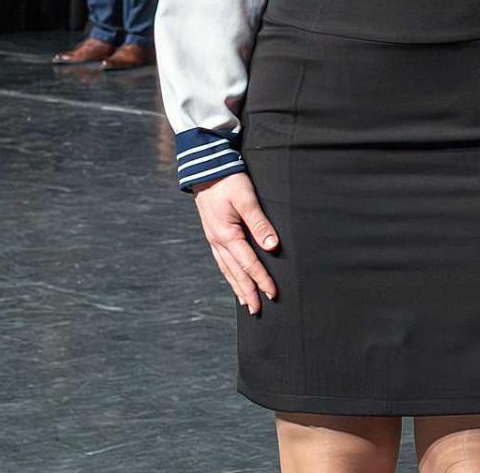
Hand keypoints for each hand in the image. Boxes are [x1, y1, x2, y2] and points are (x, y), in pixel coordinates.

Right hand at [191, 173, 279, 315]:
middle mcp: (218, 241)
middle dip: (248, 292)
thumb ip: (260, 223)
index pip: (249, 264)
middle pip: (235, 273)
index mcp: (227, 235)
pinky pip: (221, 261)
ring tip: (246, 302)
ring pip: (227, 269)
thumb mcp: (247, 199)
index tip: (273, 293)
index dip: (261, 279)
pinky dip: (228, 274)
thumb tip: (272, 247)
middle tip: (257, 310)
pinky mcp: (213, 234)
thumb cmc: (228, 181)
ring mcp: (213, 239)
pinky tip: (233, 279)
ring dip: (237, 287)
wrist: (206, 168)